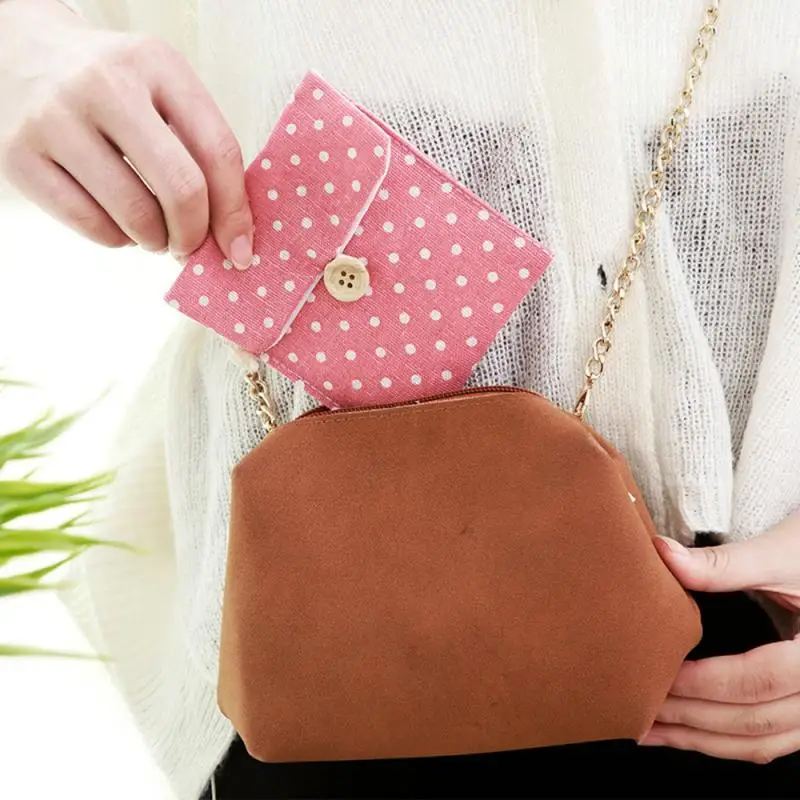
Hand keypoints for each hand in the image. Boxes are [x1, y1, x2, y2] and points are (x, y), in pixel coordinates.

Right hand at [0, 0, 252, 264]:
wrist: (19, 55)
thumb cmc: (113, 89)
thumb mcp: (162, 92)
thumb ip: (200, 151)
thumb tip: (232, 237)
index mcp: (155, 63)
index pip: (218, 150)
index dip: (235, 212)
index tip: (240, 250)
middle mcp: (104, 84)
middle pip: (181, 188)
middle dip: (193, 234)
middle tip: (187, 245)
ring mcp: (56, 118)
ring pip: (136, 216)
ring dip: (154, 240)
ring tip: (151, 230)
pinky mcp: (19, 155)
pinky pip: (92, 226)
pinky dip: (117, 238)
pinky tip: (117, 222)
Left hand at [642, 513, 799, 763]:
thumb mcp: (775, 555)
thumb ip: (722, 563)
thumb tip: (663, 554)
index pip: (758, 680)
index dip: (704, 682)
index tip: (658, 676)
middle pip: (756, 720)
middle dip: (692, 718)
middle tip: (639, 706)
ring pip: (761, 743)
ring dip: (702, 740)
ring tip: (649, 730)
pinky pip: (768, 741)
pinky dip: (724, 741)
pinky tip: (684, 732)